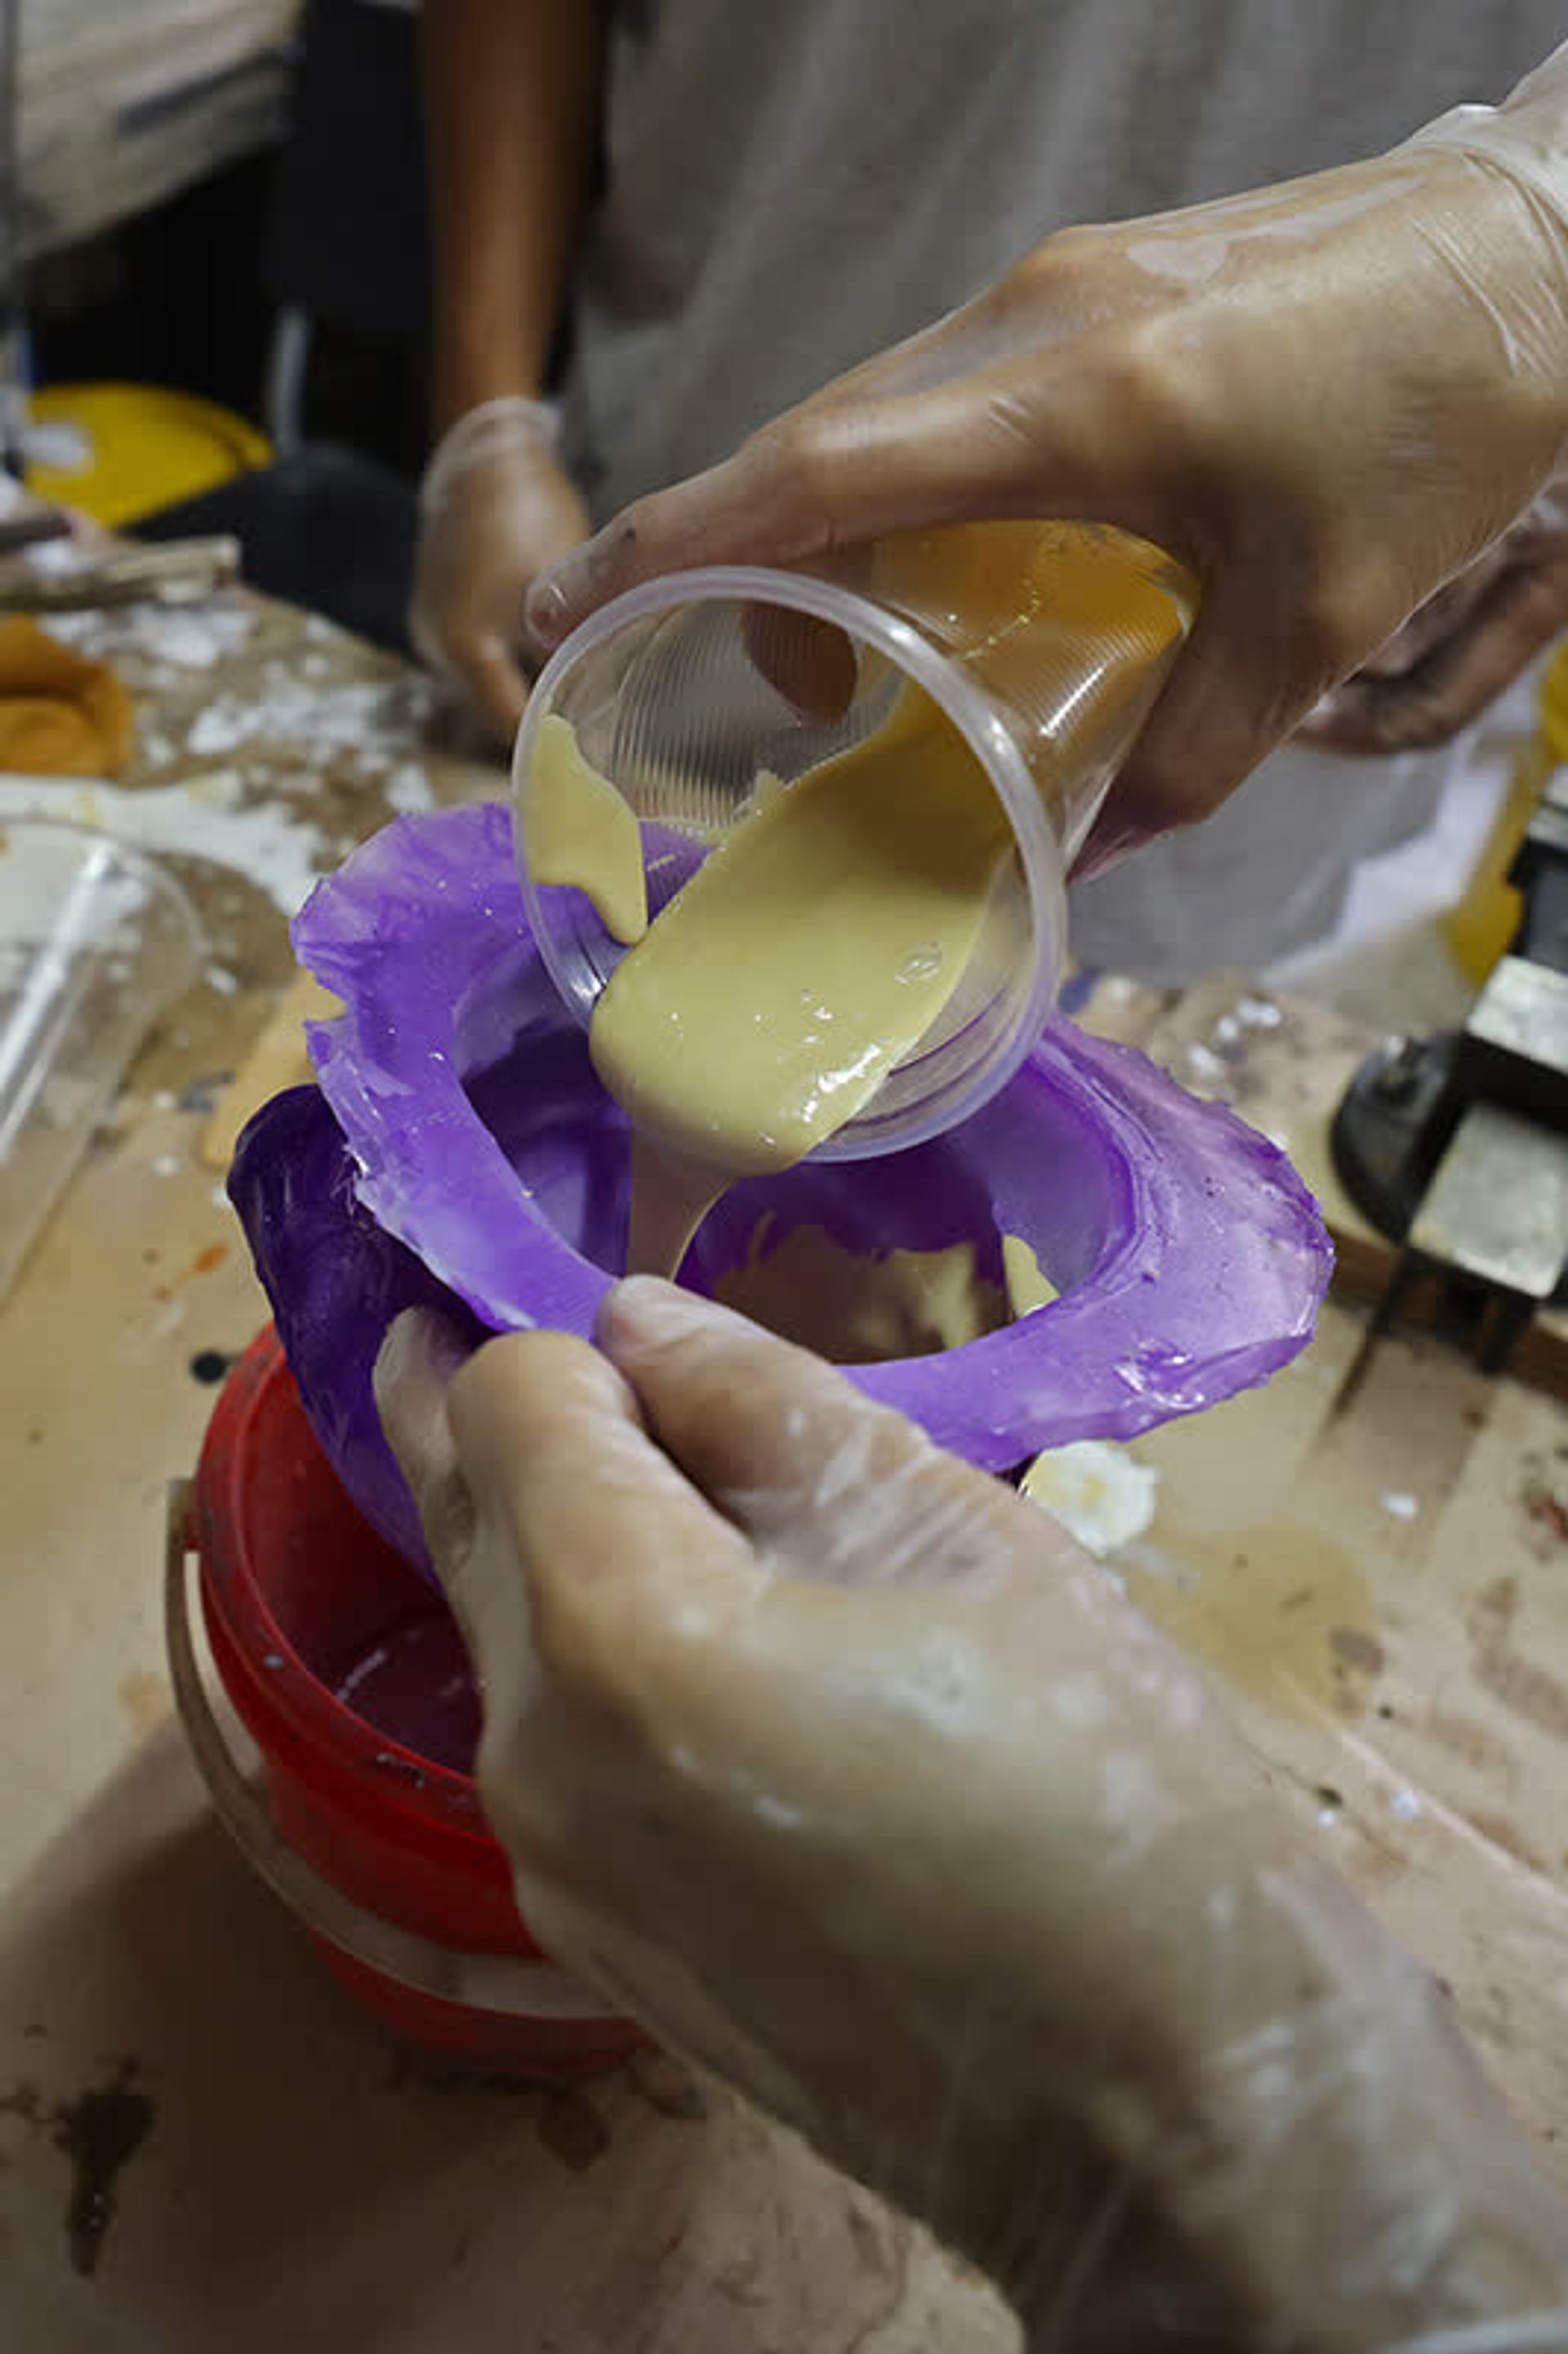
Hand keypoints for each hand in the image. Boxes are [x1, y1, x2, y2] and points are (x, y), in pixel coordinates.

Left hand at [376, 1279, 1567, 2346]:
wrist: (1161, 2105)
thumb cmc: (1101, 1784)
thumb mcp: (956, 1532)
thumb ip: (765, 1402)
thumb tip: (638, 1319)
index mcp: (624, 1627)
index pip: (514, 1404)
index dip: (570, 1335)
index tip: (622, 1306)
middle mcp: (536, 1750)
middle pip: (472, 1519)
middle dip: (507, 1419)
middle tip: (526, 1332)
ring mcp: (548, 1864)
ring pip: (507, 1636)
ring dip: (558, 1543)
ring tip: (664, 1489)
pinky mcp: (587, 1939)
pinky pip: (553, 1745)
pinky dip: (593, 1662)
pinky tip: (706, 1648)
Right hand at [409, 397, 590, 744]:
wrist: (484, 456)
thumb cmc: (526, 512)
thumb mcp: (557, 584)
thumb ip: (574, 643)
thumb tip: (605, 701)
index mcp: (463, 644)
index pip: (510, 724)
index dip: (550, 749)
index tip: (592, 771)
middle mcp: (436, 648)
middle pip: (496, 712)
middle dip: (542, 728)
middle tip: (597, 748)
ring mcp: (430, 634)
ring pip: (488, 689)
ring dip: (528, 700)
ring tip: (582, 714)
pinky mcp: (437, 619)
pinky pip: (481, 665)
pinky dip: (513, 674)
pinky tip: (553, 674)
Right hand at [526, 124, 1567, 865]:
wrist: (1538, 248)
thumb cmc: (1442, 416)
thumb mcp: (1317, 622)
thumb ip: (1191, 755)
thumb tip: (1087, 858)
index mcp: (1079, 396)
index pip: (819, 466)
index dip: (678, 540)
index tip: (568, 606)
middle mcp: (1038, 317)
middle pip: (817, 439)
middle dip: (738, 563)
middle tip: (742, 686)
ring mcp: (1058, 285)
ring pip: (872, 409)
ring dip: (826, 526)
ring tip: (849, 656)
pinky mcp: (1089, 283)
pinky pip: (938, 386)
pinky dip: (900, 482)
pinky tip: (942, 563)